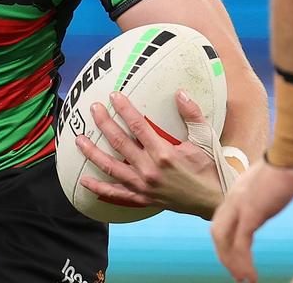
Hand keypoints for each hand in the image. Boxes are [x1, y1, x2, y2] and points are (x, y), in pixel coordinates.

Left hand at [75, 90, 222, 217]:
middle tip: (93, 109)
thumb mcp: (205, 138)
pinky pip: (116, 194)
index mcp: (165, 154)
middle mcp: (150, 170)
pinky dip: (99, 188)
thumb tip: (180, 93)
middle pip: (119, 143)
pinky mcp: (143, 199)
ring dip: (93, 153)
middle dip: (104, 124)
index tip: (113, 96)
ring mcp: (144, 187)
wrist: (213, 200)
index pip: (138, 126)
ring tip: (79, 139)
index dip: (124, 109)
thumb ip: (192, 115)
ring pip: (111, 168)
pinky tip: (85, 180)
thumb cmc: (210, 168)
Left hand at [211, 156, 292, 282]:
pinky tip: (251, 274)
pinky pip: (241, 243)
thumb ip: (271, 189)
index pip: (222, 219)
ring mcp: (240, 205)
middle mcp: (233, 198)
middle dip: (224, 255)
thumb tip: (282, 188)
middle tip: (236, 273)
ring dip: (232, 262)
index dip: (225, 240)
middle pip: (217, 231)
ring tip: (244, 279)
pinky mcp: (252, 212)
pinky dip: (243, 262)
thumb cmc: (290, 164)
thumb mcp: (273, 180)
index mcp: (237, 192)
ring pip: (224, 240)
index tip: (234, 255)